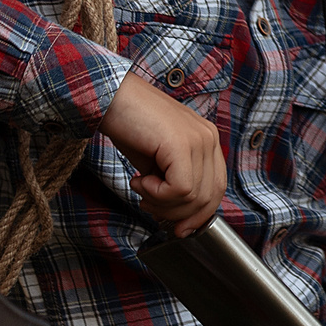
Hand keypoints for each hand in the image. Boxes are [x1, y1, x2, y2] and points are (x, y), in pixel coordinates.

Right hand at [99, 71, 225, 235]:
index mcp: (206, 140)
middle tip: (150, 205)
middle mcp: (208, 138)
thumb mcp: (157, 160)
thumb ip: (173, 183)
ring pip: (193, 196)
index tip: (178, 228)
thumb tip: (178, 218)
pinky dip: (156, 194)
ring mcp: (198, 139)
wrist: (109, 97)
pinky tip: (139, 179)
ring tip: (141, 188)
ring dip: (161, 203)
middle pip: (210, 196)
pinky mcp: (182, 144)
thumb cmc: (129, 125)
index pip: (217, 188)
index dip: (198, 214)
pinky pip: (180, 189)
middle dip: (179, 214)